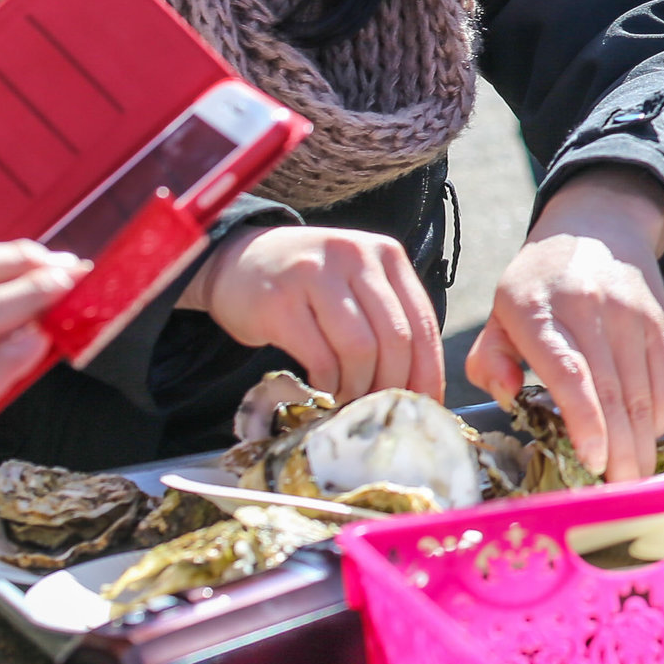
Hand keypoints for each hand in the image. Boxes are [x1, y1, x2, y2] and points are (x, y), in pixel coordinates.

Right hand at [181, 226, 442, 401]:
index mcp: (386, 254)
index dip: (429, 370)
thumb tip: (422, 383)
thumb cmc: (306, 283)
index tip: (428, 404)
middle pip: (396, 337)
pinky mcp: (280, 302)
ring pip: (361, 349)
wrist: (235, 262)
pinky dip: (328, 383)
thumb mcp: (355, 283)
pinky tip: (323, 388)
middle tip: (382, 408)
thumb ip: (388, 318)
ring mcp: (316, 276)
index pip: (422, 320)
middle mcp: (355, 257)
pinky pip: (320, 357)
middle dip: (394, 383)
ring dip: (360, 386)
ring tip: (351, 399)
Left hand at [467, 165, 663, 482]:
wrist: (599, 225)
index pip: (569, 370)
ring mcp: (631, 314)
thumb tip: (506, 397)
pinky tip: (647, 439)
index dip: (585, 419)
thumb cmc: (539, 282)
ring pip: (644, 391)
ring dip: (642, 443)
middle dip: (619, 451)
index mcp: (538, 309)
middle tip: (617, 496)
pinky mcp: (660, 321)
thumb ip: (488, 359)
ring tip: (634, 482)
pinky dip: (660, 416)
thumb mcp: (499, 312)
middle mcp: (590, 309)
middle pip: (613, 392)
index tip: (591, 460)